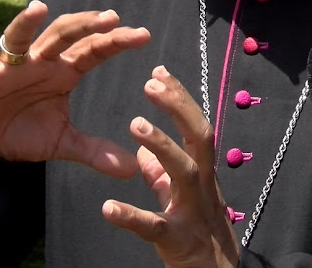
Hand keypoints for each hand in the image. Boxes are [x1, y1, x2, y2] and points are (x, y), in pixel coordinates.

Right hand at [0, 1, 150, 177]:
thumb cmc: (21, 130)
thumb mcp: (61, 142)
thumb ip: (93, 151)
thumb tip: (131, 170)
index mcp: (63, 71)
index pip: (94, 50)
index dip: (116, 41)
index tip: (143, 35)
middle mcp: (40, 61)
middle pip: (64, 35)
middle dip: (86, 25)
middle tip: (111, 18)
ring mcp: (9, 67)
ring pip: (20, 39)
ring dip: (27, 23)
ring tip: (39, 9)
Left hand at [102, 65, 239, 267]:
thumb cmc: (199, 232)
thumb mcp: (182, 197)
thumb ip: (163, 174)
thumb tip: (143, 154)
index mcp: (203, 170)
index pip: (195, 124)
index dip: (179, 97)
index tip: (159, 71)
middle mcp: (203, 183)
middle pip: (199, 136)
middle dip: (177, 107)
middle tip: (151, 83)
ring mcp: (192, 210)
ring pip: (183, 171)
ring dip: (162, 144)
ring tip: (135, 123)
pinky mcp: (176, 239)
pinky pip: (153, 226)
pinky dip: (131, 216)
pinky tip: (108, 207)